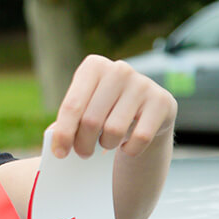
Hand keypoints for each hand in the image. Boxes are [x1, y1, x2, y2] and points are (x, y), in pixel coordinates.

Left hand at [50, 55, 177, 158]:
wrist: (145, 110)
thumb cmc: (105, 109)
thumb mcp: (84, 108)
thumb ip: (67, 121)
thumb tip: (56, 142)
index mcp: (93, 65)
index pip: (72, 105)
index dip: (64, 133)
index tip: (59, 153)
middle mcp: (119, 70)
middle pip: (91, 120)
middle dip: (83, 144)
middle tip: (83, 153)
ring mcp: (143, 84)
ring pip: (114, 130)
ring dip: (106, 145)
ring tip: (106, 143)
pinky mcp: (162, 102)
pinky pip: (140, 138)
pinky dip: (130, 149)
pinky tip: (126, 143)